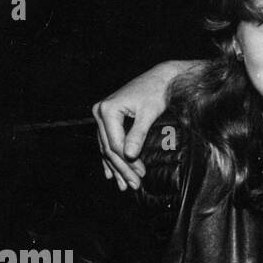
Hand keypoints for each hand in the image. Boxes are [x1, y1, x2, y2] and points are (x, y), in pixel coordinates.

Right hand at [93, 60, 194, 189]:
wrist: (162, 77)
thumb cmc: (158, 92)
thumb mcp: (149, 113)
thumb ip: (138, 134)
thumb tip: (129, 156)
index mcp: (107, 110)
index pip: (115, 144)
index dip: (127, 162)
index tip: (140, 175)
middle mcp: (100, 112)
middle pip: (109, 148)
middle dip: (122, 168)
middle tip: (133, 185)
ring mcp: (102, 115)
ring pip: (107, 147)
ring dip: (116, 167)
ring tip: (124, 185)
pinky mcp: (108, 118)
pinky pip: (107, 141)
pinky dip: (111, 157)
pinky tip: (111, 173)